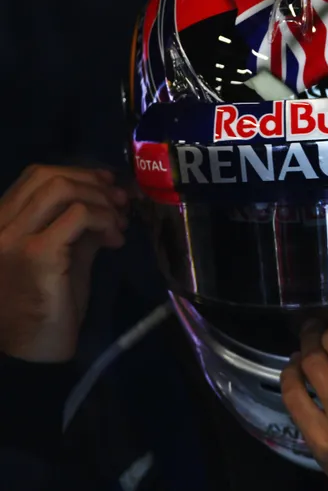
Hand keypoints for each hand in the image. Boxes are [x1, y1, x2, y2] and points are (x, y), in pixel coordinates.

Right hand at [0, 165, 127, 361]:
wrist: (34, 349)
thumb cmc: (48, 305)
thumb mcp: (65, 256)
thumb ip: (77, 227)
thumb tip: (107, 202)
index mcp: (2, 223)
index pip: (36, 176)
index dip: (78, 173)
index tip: (108, 184)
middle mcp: (0, 226)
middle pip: (48, 176)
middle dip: (93, 182)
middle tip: (121, 202)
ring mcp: (15, 238)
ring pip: (62, 189)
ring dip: (100, 199)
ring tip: (119, 223)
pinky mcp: (38, 254)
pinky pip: (78, 215)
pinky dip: (104, 219)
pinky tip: (115, 239)